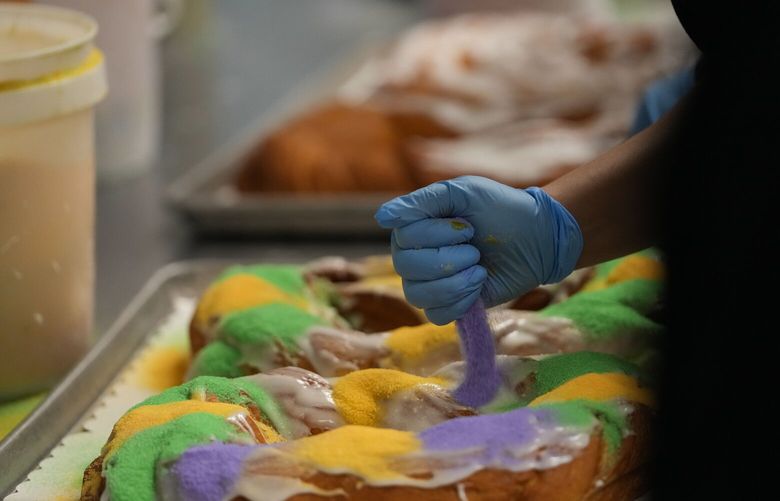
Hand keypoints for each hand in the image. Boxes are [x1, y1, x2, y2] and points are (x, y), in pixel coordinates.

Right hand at [375, 176, 582, 324]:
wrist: (537, 239)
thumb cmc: (500, 209)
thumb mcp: (463, 193)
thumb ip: (422, 202)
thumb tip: (381, 217)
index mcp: (413, 228)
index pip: (404, 239)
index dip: (437, 235)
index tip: (467, 226)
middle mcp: (414, 256)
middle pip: (407, 268)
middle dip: (448, 259)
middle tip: (475, 250)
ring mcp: (429, 283)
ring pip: (418, 295)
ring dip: (455, 282)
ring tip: (479, 270)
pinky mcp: (449, 305)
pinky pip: (436, 315)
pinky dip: (459, 302)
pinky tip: (478, 287)